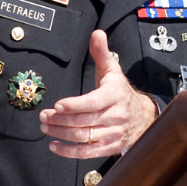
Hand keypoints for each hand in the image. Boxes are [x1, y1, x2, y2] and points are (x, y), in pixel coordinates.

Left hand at [39, 30, 158, 158]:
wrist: (143, 116)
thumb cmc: (120, 91)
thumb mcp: (112, 70)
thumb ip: (101, 52)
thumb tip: (96, 33)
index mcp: (115, 94)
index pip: (94, 102)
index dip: (75, 105)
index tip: (57, 105)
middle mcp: (116, 115)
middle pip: (85, 121)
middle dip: (61, 120)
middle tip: (43, 116)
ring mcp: (113, 133)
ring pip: (84, 137)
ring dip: (61, 134)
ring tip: (45, 127)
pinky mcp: (110, 147)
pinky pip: (88, 152)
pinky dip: (69, 151)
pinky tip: (54, 145)